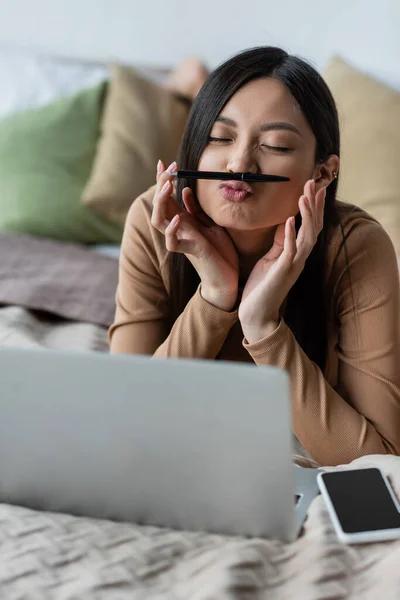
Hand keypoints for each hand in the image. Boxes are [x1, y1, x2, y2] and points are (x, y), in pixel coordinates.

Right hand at [151, 160, 238, 310]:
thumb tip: (185, 190)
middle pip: (159, 205)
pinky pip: (172, 242)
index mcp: (183, 220)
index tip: (165, 162)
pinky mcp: (190, 251)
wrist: (226, 278)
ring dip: (161, 203)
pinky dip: (173, 229)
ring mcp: (181, 240)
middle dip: (161, 185)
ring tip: (167, 187)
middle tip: (169, 169)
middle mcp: (178, 229)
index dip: (163, 180)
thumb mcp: (210, 223)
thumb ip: (196, 209)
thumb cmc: (219, 252)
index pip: (167, 196)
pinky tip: (178, 218)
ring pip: (158, 221)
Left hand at [239, 180, 325, 342]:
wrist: (255, 314)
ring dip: (307, 215)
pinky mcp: (283, 272)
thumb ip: (281, 241)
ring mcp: (293, 265)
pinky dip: (291, 234)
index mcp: (296, 253)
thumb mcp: (271, 258)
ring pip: (306, 236)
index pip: (309, 226)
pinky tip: (291, 220)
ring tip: (304, 196)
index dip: (313, 207)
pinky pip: (290, 250)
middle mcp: (299, 258)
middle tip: (312, 182)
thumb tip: (287, 221)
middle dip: (313, 205)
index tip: (314, 187)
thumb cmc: (262, 287)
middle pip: (313, 227)